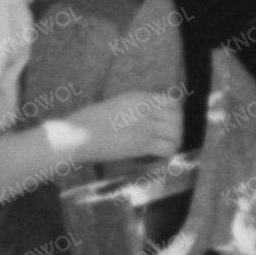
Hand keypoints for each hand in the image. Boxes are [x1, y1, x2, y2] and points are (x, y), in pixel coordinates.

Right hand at [67, 91, 181, 161]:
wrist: (78, 135)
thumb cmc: (88, 121)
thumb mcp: (115, 105)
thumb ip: (133, 108)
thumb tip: (144, 118)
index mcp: (138, 97)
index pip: (171, 101)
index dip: (174, 114)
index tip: (168, 123)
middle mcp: (146, 109)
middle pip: (177, 117)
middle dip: (177, 129)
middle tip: (169, 139)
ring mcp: (146, 126)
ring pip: (176, 133)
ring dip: (174, 141)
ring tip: (165, 148)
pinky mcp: (142, 144)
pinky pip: (168, 148)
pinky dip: (168, 154)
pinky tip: (158, 157)